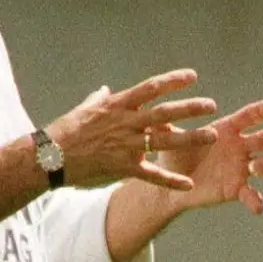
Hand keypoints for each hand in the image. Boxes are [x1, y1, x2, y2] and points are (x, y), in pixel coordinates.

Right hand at [48, 70, 218, 190]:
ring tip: (212, 136)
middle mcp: (126, 123)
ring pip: (166, 139)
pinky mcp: (124, 167)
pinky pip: (153, 175)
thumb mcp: (83, 109)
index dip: (173, 81)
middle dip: (191, 108)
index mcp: (118, 106)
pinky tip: (189, 184)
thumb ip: (99, 99)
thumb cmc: (65, 131)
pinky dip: (171, 180)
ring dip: (191, 137)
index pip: (151, 88)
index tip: (193, 77)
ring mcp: (127, 145)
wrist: (50, 156)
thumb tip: (106, 90)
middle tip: (212, 105)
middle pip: (165, 111)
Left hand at [153, 98, 262, 213]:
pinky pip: (249, 194)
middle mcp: (239, 147)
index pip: (248, 118)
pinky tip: (258, 207)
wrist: (172, 185)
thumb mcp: (171, 138)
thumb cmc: (174, 155)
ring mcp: (240, 168)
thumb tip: (152, 109)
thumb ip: (166, 124)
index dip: (262, 111)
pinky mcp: (236, 188)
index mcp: (226, 130)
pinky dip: (254, 200)